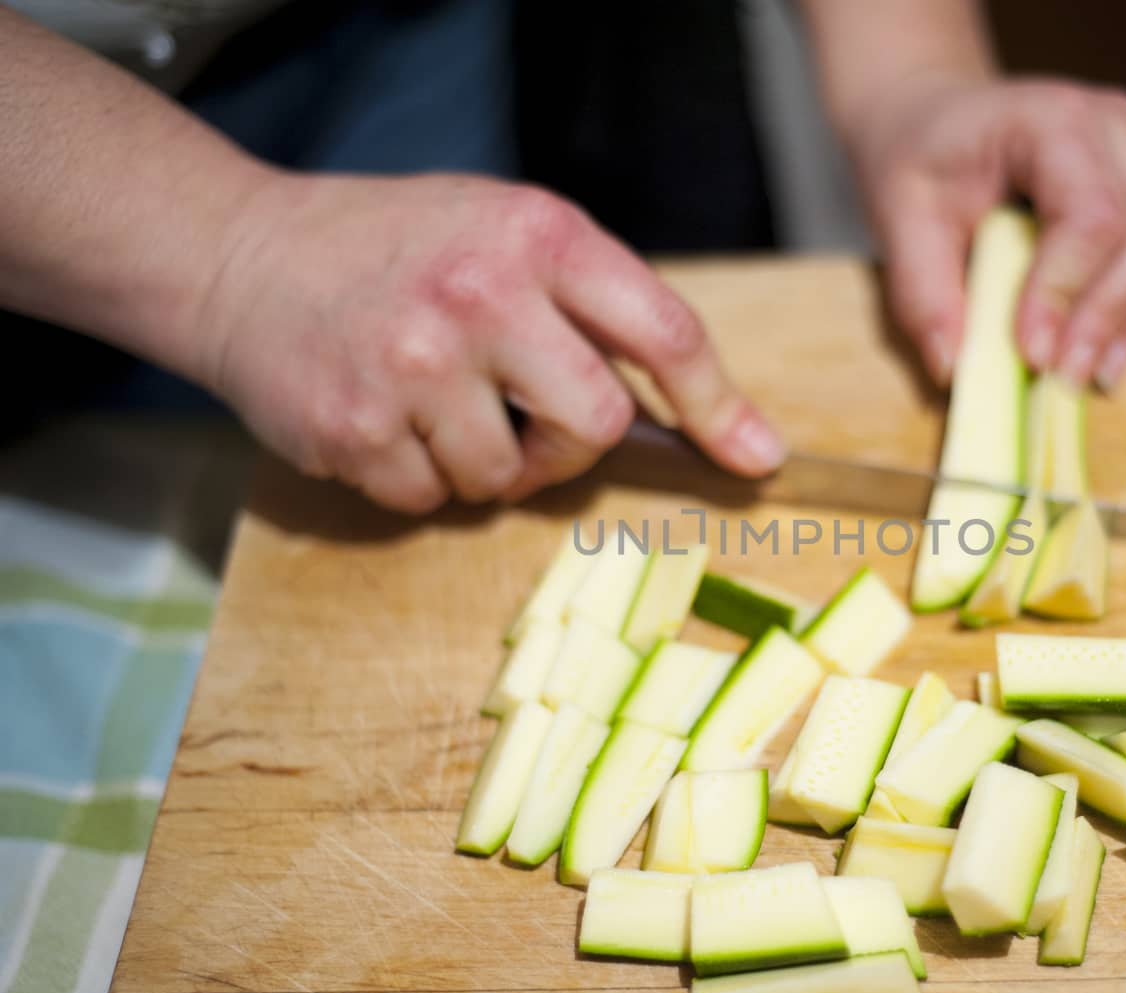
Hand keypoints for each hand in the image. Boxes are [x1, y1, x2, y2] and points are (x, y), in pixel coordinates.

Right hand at [191, 173, 784, 512]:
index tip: (757, 459)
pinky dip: (419, 477)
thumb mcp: (505, 233)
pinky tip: (385, 419)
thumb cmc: (398, 248)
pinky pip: (430, 499)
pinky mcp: (355, 430)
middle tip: (531, 420)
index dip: (720, 406)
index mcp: (537, 237)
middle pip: (597, 424)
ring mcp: (413, 367)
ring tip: (433, 401)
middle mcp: (480, 297)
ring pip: (508, 478)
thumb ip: (597, 308)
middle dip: (574, 444)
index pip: (663, 332)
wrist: (241, 254)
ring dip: (485, 462)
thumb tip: (717, 422)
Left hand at [848, 75, 1125, 388]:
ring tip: (1094, 375)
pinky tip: (1119, 349)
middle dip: (1113, 315)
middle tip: (1066, 379)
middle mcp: (1117, 129)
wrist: (944, 124)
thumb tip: (953, 367)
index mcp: (1052, 119)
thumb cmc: (922, 162)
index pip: (1091, 210)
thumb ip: (920, 292)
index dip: (1069, 289)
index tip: (1033, 354)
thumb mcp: (898, 217)